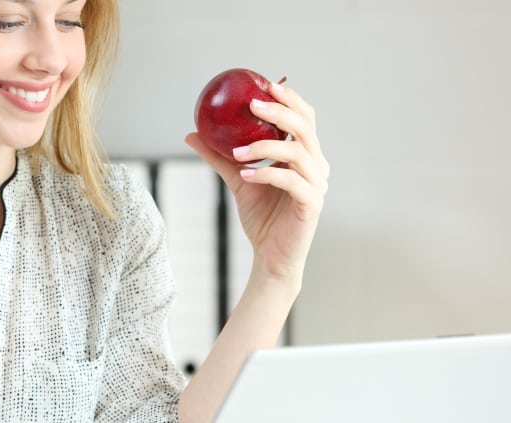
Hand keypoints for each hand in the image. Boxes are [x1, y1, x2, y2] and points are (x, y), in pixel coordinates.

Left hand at [185, 81, 328, 286]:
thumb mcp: (237, 179)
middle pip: (305, 127)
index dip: (290, 98)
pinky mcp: (312, 204)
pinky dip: (267, 173)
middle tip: (252, 107)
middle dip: (279, 112)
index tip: (265, 85)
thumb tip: (192, 133)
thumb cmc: (260, 215)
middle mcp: (317, 165)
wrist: (271, 255)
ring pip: (297, 151)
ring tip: (237, 151)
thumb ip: (220, 156)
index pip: (305, 117)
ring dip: (264, 146)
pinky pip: (291, 180)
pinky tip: (245, 174)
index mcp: (306, 155)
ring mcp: (318, 184)